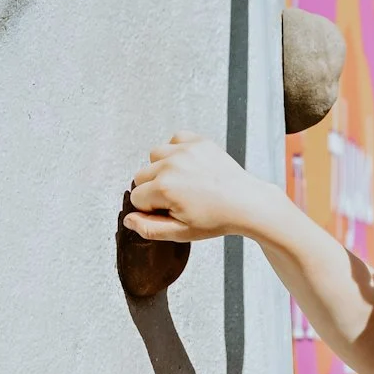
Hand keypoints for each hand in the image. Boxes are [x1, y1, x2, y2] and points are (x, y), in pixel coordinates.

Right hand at [124, 134, 265, 242]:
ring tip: (183, 181)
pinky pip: (173, 140)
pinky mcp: (197, 141)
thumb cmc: (217, 218)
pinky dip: (176, 151)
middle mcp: (171, 165)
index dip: (151, 208)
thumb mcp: (181, 232)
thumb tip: (128, 220)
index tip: (170, 210)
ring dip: (162, 168)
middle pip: (141, 175)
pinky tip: (189, 166)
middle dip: (153, 188)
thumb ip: (149, 228)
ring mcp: (184, 150)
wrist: (246, 202)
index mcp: (164, 188)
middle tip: (178, 198)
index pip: (136, 198)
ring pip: (154, 156)